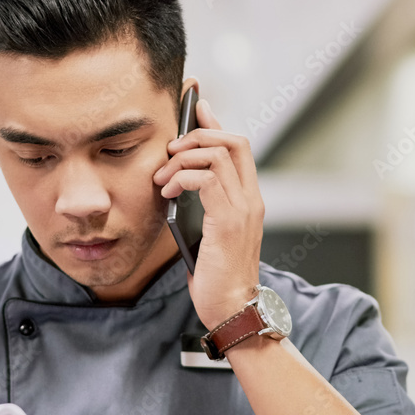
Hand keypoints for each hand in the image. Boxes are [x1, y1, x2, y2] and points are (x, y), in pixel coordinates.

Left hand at [152, 97, 264, 329]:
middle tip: (171, 149)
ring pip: (217, 155)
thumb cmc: (218, 277)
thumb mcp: (209, 234)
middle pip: (232, 141)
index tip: (197, 106)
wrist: (233, 308)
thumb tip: (178, 185)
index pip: (238, 147)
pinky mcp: (228, 221)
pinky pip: (205, 179)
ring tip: (163, 177)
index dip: (216, 123)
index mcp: (249, 200)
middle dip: (197, 135)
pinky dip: (181, 178)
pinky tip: (167, 192)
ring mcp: (243, 209)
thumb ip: (203, 208)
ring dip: (183, 158)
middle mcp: (251, 199)